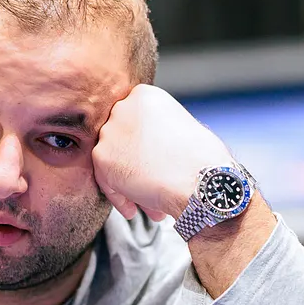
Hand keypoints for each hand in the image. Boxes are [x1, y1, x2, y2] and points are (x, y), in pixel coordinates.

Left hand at [92, 84, 234, 221]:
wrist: (201, 180)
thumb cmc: (202, 158)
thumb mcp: (179, 126)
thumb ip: (154, 130)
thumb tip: (143, 146)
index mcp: (144, 96)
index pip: (132, 123)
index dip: (141, 147)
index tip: (151, 161)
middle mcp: (123, 109)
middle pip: (121, 142)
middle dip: (135, 165)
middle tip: (149, 182)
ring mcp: (110, 133)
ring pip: (112, 163)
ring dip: (129, 184)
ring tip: (148, 201)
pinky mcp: (102, 158)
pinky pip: (106, 182)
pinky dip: (120, 197)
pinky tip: (134, 208)